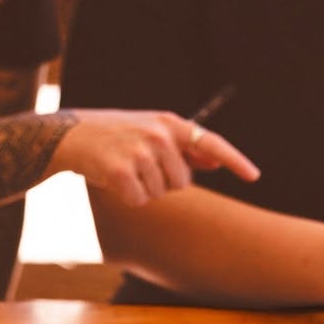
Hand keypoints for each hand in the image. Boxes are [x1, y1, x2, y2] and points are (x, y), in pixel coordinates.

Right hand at [52, 109, 259, 206]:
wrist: (70, 135)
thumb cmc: (115, 134)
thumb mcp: (152, 131)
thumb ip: (184, 146)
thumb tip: (215, 163)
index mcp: (169, 123)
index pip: (211, 142)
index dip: (235, 160)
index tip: (254, 176)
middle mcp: (158, 135)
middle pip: (183, 181)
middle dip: (163, 181)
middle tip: (138, 165)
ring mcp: (140, 152)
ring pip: (161, 193)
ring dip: (143, 189)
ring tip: (124, 168)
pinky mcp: (122, 171)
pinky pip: (140, 200)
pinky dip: (127, 197)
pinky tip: (113, 180)